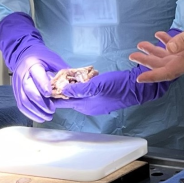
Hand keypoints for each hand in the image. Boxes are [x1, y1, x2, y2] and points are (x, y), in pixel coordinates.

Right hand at [0, 13, 69, 122]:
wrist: (24, 54)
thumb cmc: (41, 56)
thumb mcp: (53, 58)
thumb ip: (62, 70)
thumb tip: (75, 82)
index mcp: (32, 64)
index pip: (37, 76)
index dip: (43, 86)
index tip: (50, 95)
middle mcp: (22, 75)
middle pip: (29, 91)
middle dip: (41, 103)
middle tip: (52, 110)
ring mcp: (17, 84)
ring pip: (24, 101)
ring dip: (36, 111)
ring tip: (47, 117)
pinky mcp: (16, 91)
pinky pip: (20, 105)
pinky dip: (30, 113)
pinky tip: (39, 117)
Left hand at [54, 67, 173, 114]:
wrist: (137, 88)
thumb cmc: (118, 85)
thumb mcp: (98, 85)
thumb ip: (80, 89)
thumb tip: (62, 90)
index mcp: (84, 106)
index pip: (62, 102)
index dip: (53, 93)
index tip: (46, 83)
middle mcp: (88, 108)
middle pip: (68, 99)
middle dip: (61, 88)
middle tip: (56, 75)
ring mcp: (95, 104)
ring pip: (77, 96)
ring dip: (72, 86)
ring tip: (68, 74)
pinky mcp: (101, 99)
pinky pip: (85, 93)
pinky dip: (82, 86)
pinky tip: (84, 78)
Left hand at [129, 10, 183, 82]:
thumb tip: (168, 49)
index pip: (169, 71)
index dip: (153, 75)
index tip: (138, 78)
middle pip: (167, 65)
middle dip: (149, 61)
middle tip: (133, 55)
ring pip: (171, 57)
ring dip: (156, 52)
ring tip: (142, 45)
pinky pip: (180, 49)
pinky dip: (169, 44)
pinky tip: (161, 36)